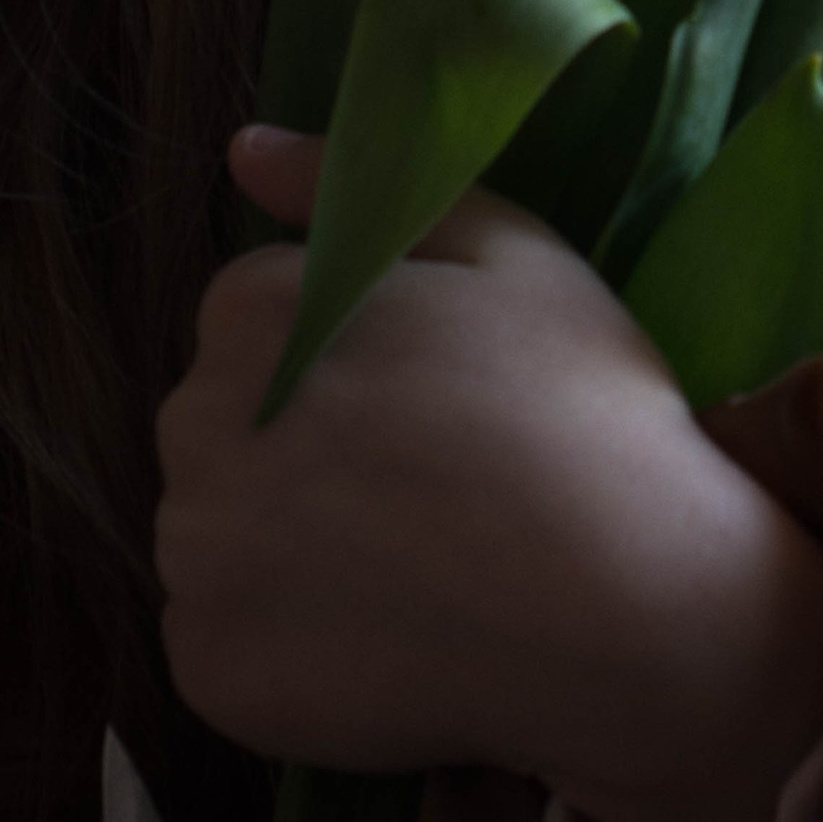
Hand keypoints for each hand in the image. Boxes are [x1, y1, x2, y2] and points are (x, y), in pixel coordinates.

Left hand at [157, 130, 822, 821]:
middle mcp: (193, 424)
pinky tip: (387, 639)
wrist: (629, 602)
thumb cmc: (581, 407)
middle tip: (428, 486)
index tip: (431, 400)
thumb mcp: (507, 250)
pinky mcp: (210, 672)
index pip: (253, 324)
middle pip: (223, 427)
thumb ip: (356, 189)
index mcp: (253, 310)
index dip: (347, 359)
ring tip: (413, 569)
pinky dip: (286, 647)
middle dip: (299, 448)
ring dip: (287, 549)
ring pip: (220, 538)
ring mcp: (195, 558)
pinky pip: (228, 644)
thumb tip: (241, 149)